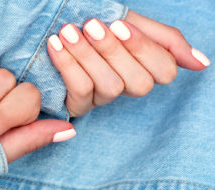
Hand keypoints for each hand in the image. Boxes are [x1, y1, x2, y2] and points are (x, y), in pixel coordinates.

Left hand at [47, 10, 209, 116]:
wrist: (53, 22)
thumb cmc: (92, 22)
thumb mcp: (129, 23)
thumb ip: (165, 40)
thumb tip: (202, 63)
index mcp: (142, 66)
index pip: (164, 71)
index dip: (143, 50)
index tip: (119, 24)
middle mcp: (125, 87)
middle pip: (139, 83)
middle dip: (114, 51)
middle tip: (91, 25)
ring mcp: (101, 99)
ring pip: (109, 87)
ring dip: (88, 56)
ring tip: (67, 31)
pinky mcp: (77, 105)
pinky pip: (80, 90)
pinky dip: (68, 64)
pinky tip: (55, 44)